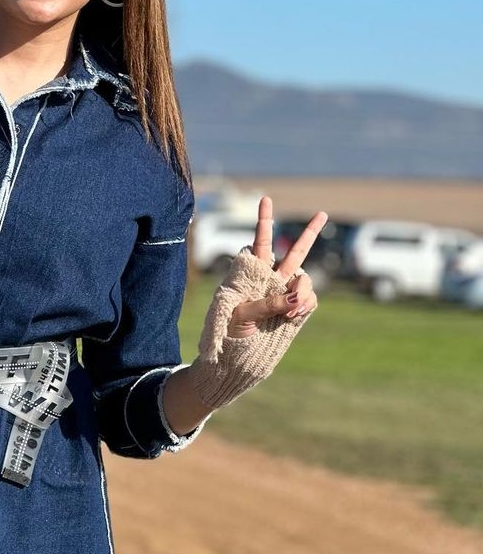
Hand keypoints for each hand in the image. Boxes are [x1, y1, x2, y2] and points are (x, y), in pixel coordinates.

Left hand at [226, 196, 326, 335]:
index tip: (265, 198)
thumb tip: (296, 297)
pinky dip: (305, 306)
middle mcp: (271, 279)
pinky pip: (310, 300)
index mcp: (252, 273)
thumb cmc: (229, 330)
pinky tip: (292, 318)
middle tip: (323, 213)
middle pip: (295, 251)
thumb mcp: (240, 313)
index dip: (264, 220)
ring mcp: (286, 293)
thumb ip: (268, 303)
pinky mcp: (296, 310)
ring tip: (289, 313)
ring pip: (305, 280)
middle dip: (310, 233)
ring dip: (302, 292)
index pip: (261, 242)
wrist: (236, 355)